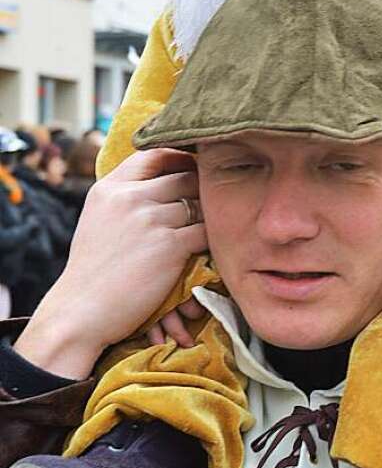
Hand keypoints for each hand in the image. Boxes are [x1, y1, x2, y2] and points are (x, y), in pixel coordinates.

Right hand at [15, 150, 207, 378]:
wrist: (81, 312)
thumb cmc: (92, 272)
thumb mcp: (99, 220)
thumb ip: (124, 198)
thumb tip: (159, 181)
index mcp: (109, 188)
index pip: (153, 155)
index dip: (179, 158)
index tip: (193, 166)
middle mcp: (129, 197)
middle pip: (184, 177)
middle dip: (201, 189)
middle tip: (213, 202)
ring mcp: (150, 219)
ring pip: (199, 204)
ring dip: (209, 217)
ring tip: (215, 227)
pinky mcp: (170, 245)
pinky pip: (205, 231)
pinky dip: (212, 239)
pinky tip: (211, 248)